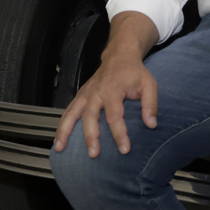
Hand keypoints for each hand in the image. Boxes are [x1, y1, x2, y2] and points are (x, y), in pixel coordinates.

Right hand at [53, 12, 159, 157]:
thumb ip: (151, 104)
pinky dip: (61, 124)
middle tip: (94, 154)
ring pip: (73, 113)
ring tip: (60, 148)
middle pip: (91, 116)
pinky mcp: (81, 95)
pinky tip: (58, 139)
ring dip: (65, 131)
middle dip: (91, 136)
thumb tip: (151, 124)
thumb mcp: (149, 84)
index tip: (124, 149)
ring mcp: (86, 93)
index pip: (115, 115)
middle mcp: (97, 92)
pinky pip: (68, 110)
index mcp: (114, 89)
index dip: (119, 133)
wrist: (120, 55)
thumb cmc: (134, 72)